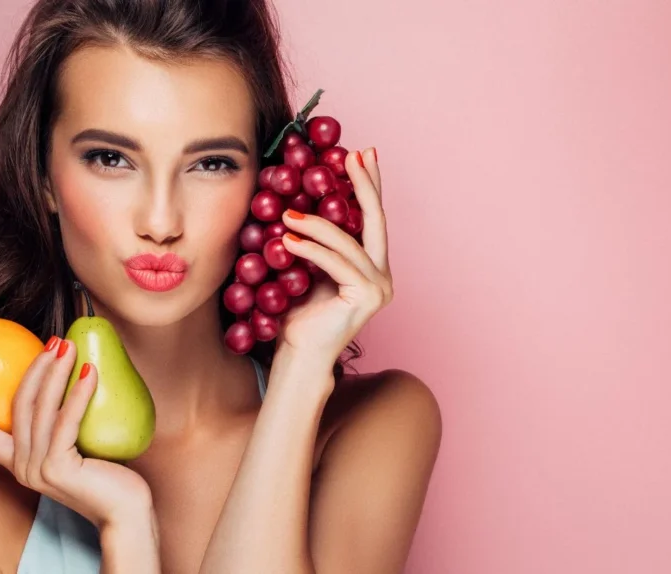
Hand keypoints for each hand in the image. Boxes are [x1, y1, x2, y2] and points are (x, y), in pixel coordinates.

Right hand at [0, 337, 153, 529]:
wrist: (126, 511)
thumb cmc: (107, 476)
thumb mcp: (75, 448)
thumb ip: (61, 426)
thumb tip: (68, 376)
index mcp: (19, 464)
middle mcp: (22, 468)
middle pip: (17, 408)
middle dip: (33, 369)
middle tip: (53, 340)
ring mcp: (37, 470)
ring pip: (39, 410)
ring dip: (55, 372)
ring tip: (69, 347)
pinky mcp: (58, 469)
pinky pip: (65, 421)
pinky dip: (78, 393)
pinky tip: (90, 371)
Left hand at [277, 147, 392, 369]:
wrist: (299, 355)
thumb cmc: (297, 315)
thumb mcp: (306, 268)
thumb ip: (314, 240)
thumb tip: (299, 198)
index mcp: (371, 266)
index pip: (371, 219)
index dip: (368, 185)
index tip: (360, 154)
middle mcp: (382, 275)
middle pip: (375, 220)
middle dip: (363, 184)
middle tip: (352, 156)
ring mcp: (379, 286)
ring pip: (348, 241)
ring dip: (316, 223)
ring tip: (288, 213)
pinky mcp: (367, 296)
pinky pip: (336, 262)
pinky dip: (310, 248)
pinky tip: (288, 238)